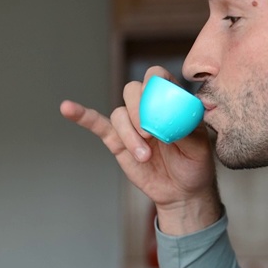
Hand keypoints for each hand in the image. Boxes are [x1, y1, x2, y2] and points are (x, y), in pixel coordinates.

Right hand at [60, 67, 221, 234]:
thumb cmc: (194, 163)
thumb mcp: (199, 145)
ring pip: (119, 114)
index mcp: (169, 100)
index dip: (153, 85)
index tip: (159, 106)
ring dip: (129, 135)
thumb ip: (186, 127)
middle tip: (151, 135)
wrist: (181, 190)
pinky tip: (67, 108)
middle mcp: (147, 107)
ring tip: (144, 156)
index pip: (156, 77)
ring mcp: (130, 124)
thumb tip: (172, 115)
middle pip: (133, 90)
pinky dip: (81, 116)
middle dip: (139, 110)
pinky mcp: (116, 140)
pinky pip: (96, 123)